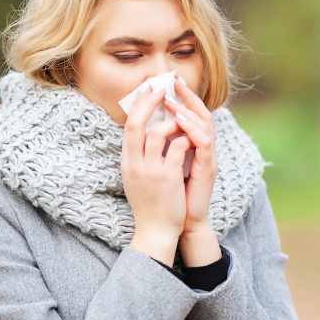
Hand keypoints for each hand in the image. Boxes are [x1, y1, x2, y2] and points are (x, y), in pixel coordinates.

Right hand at [122, 85, 191, 265]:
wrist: (156, 231)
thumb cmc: (150, 203)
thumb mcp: (137, 176)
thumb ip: (140, 155)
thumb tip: (148, 130)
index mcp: (127, 162)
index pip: (129, 126)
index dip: (139, 105)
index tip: (150, 89)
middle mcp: (135, 164)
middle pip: (137, 123)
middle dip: (150, 102)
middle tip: (163, 88)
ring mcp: (151, 170)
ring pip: (158, 132)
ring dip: (172, 122)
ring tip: (181, 120)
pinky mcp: (168, 178)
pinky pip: (177, 148)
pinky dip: (185, 138)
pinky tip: (192, 138)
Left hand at [164, 77, 221, 265]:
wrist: (176, 224)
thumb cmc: (168, 195)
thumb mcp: (160, 164)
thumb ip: (158, 146)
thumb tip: (143, 127)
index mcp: (192, 146)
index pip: (190, 114)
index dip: (181, 97)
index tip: (167, 82)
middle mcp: (203, 149)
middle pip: (202, 113)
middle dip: (187, 95)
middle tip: (173, 81)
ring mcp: (208, 158)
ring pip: (205, 124)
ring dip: (188, 109)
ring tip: (171, 100)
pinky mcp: (208, 168)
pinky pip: (204, 142)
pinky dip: (192, 129)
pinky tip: (179, 121)